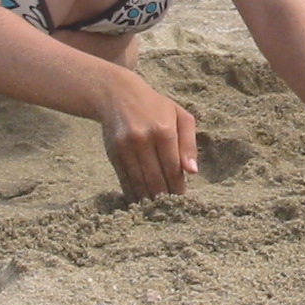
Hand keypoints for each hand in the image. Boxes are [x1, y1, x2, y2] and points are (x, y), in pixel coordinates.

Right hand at [98, 72, 199, 200]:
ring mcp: (125, 147)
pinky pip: (124, 180)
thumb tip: (192, 171)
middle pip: (155, 178)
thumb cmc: (156, 107)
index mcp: (164, 130)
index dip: (178, 187)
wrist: (118, 95)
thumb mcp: (180, 116)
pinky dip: (132, 194)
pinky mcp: (113, 153)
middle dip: (165, 197)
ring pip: (139, 182)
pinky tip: (140, 203)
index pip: (173, 168)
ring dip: (149, 199)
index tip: (182, 200)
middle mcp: (143, 139)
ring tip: (158, 210)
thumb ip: (189, 143)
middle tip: (171, 209)